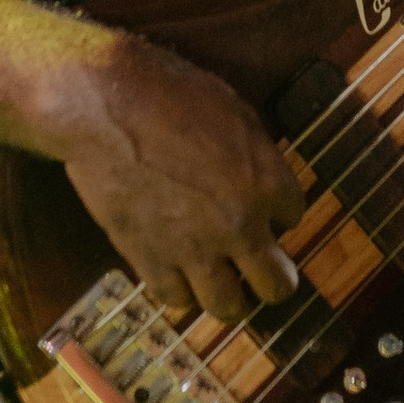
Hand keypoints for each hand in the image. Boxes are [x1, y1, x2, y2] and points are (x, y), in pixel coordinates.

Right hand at [43, 31, 301, 327]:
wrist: (108, 108)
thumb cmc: (171, 95)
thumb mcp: (235, 113)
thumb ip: (257, 156)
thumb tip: (263, 181)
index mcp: (266, 183)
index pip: (295, 216)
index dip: (281, 213)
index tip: (269, 209)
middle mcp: (239, 226)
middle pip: (276, 285)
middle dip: (275, 280)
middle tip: (265, 271)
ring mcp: (193, 250)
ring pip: (227, 307)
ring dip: (229, 296)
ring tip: (222, 283)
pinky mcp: (149, 259)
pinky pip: (175, 298)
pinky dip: (181, 290)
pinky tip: (179, 275)